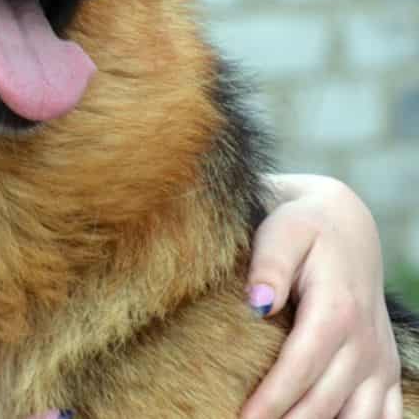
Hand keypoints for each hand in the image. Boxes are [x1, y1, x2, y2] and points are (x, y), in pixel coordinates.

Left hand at [240, 174, 401, 418]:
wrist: (345, 226)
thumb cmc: (301, 227)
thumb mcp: (282, 232)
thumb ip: (269, 265)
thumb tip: (257, 303)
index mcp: (336, 310)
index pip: (301, 367)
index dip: (272, 399)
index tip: (242, 418)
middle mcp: (364, 343)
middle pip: (326, 401)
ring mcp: (379, 360)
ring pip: (358, 417)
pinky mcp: (384, 370)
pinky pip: (384, 416)